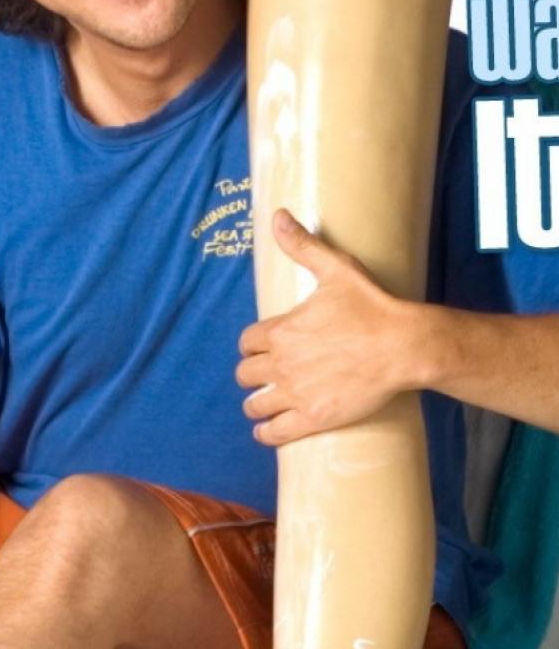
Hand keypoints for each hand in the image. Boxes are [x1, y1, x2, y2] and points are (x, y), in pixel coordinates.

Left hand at [236, 210, 421, 445]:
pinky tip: (267, 430)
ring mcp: (295, 393)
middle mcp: (281, 364)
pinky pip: (274, 432)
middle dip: (252, 373)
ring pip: (254, 405)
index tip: (260, 348)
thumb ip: (302, 245)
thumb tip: (278, 216)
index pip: (246, 342)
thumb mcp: (335, 269)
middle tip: (264, 375)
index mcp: (281, 331)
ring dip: (256, 403)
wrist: (403, 346)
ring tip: (264, 403)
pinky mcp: (313, 418)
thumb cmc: (371, 306)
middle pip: (246, 374)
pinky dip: (266, 432)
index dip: (252, 345)